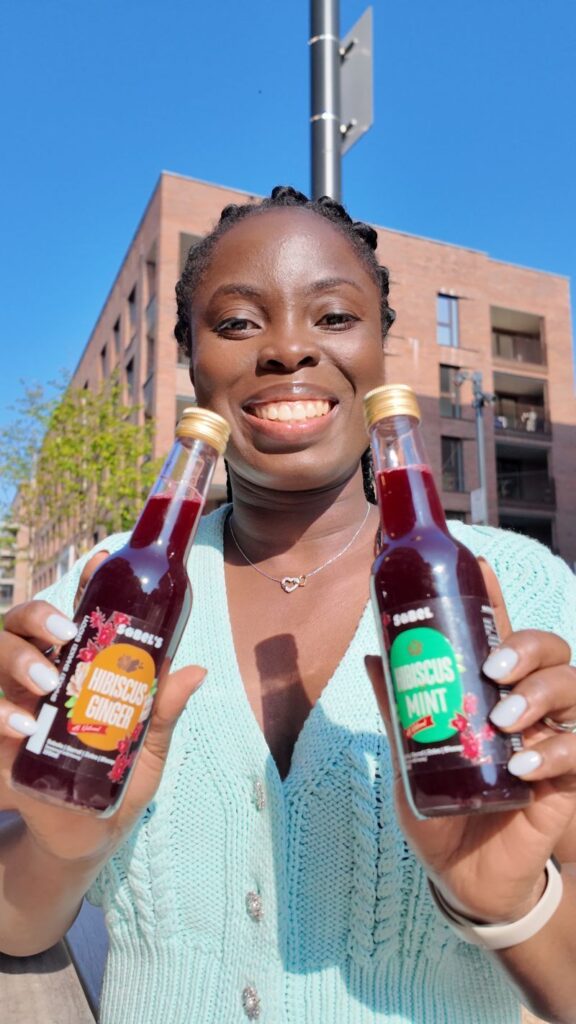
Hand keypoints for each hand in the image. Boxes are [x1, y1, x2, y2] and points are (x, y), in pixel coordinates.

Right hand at [0, 553, 205, 864]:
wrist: (86, 837)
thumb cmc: (118, 782)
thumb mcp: (149, 747)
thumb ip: (165, 711)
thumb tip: (196, 670)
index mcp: (80, 667)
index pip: (78, 614)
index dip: (87, 584)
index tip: (103, 560)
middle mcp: (43, 675)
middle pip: (24, 623)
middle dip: (39, 617)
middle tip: (66, 633)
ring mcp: (16, 704)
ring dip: (19, 660)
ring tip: (48, 685)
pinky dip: (1, 714)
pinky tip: (24, 727)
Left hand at [365, 558, 575, 923]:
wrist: (464, 876)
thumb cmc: (441, 804)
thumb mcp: (411, 753)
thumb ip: (398, 706)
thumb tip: (370, 653)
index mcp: (489, 689)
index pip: (500, 630)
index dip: (493, 596)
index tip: (478, 564)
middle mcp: (524, 705)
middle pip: (549, 649)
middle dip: (525, 645)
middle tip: (494, 665)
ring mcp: (549, 738)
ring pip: (572, 688)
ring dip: (540, 693)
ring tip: (503, 718)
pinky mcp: (566, 780)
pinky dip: (552, 751)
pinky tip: (523, 763)